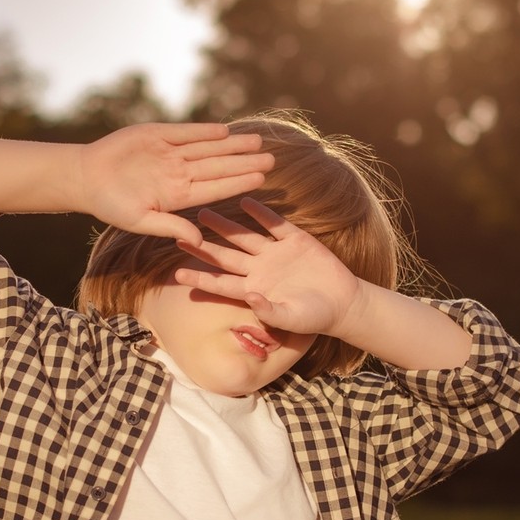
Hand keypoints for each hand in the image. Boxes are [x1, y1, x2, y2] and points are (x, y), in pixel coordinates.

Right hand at [77, 124, 273, 243]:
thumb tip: (198, 239)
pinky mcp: (156, 135)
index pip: (216, 188)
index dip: (238, 182)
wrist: (85, 177)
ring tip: (256, 141)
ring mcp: (169, 153)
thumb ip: (170, 226)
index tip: (261, 179)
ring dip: (232, 144)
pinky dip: (204, 131)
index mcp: (178, 196)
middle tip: (272, 159)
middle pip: (218, 167)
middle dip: (244, 162)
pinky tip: (225, 130)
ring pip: (207, 148)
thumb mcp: (141, 221)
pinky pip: (185, 133)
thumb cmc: (111, 204)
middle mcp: (178, 173)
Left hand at [173, 198, 366, 337]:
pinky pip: (275, 223)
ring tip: (203, 213)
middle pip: (225, 256)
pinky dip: (261, 212)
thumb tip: (249, 297)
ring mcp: (275, 253)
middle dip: (203, 247)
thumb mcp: (292, 318)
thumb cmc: (314, 317)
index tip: (177, 275)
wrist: (343, 303)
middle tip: (178, 236)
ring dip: (224, 225)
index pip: (221, 283)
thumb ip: (270, 311)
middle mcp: (259, 270)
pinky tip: (246, 200)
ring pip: (244, 236)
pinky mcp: (295, 240)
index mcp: (254, 290)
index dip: (200, 279)